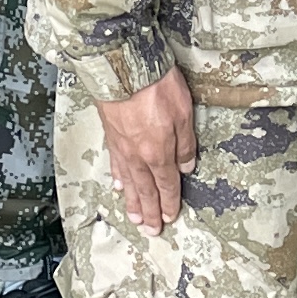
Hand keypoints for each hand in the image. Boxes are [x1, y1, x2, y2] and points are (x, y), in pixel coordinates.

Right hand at [97, 68, 197, 230]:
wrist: (122, 66)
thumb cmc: (156, 85)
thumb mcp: (184, 112)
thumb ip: (186, 144)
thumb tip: (186, 168)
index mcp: (159, 152)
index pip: (167, 184)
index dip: (170, 202)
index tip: (171, 217)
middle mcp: (138, 156)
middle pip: (146, 190)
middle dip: (150, 212)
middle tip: (151, 231)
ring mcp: (122, 147)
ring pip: (128, 182)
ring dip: (132, 202)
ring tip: (135, 218)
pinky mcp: (110, 135)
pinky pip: (114, 164)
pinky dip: (117, 178)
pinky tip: (117, 186)